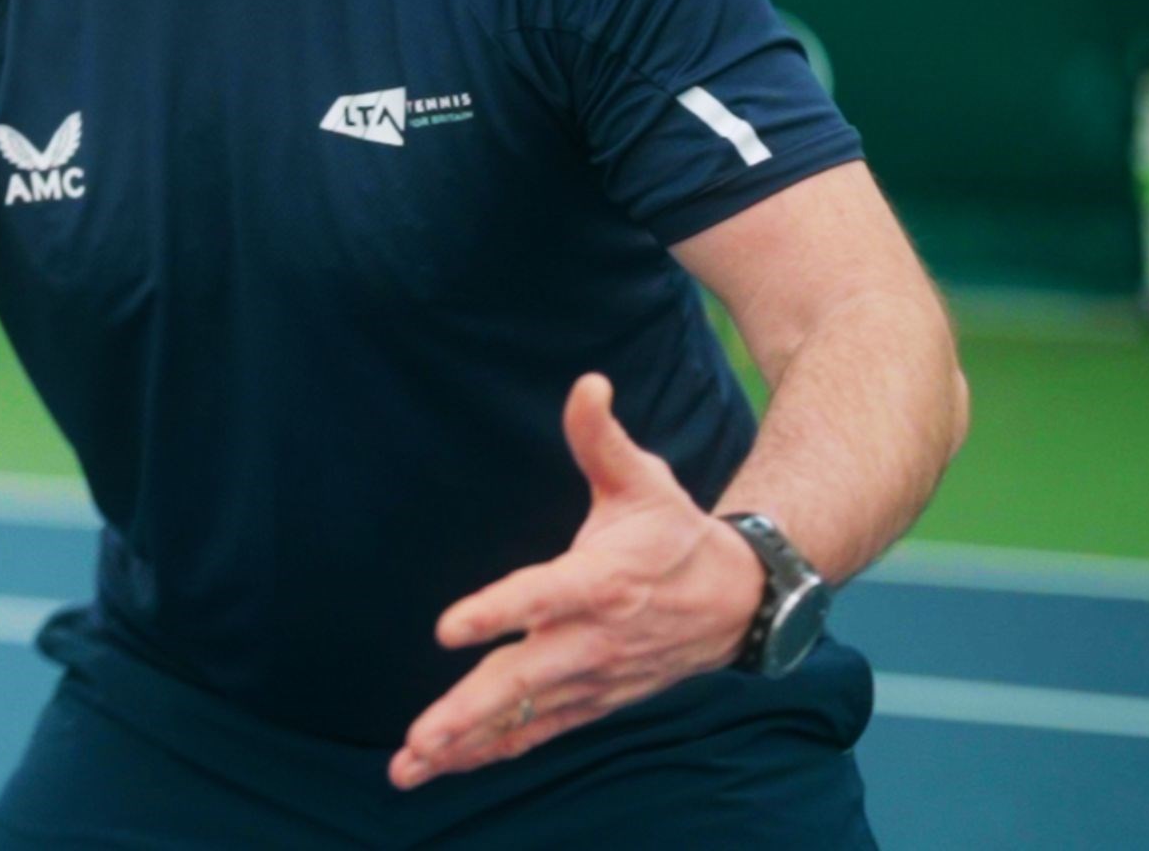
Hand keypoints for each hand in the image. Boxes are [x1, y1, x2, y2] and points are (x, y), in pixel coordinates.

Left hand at [389, 374, 762, 789]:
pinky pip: (537, 733)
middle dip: (469, 710)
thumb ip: (600, 438)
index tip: (448, 627)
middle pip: (525, 679)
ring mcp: (593, 678)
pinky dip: (492, 752)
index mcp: (602, 582)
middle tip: (419, 735)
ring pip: (524, 718)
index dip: (497, 612)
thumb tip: (586, 384)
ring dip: (467, 744)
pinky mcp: (593, 701)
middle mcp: (595, 639)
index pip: (541, 597)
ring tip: (410, 764)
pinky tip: (443, 766)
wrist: (738, 601)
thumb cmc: (675, 533)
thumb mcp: (645, 480)